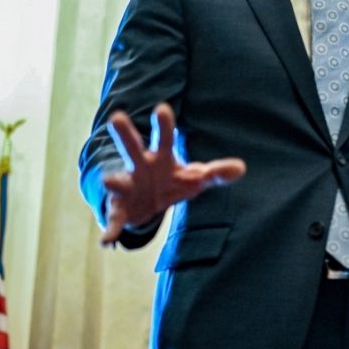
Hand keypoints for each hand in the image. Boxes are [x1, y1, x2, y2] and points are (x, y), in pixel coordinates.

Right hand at [100, 103, 245, 244]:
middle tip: (116, 117)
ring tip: (108, 179)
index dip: (164, 124)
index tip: (161, 108)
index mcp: (160, 157)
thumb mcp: (195, 177)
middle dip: (125, 134)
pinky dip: (111, 230)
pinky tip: (107, 240)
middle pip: (132, 148)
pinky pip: (114, 219)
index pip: (164, 139)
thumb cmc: (172, 181)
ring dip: (113, 180)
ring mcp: (126, 186)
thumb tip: (241, 168)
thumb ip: (216, 173)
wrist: (145, 203)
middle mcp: (139, 166)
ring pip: (117, 180)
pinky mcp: (119, 209)